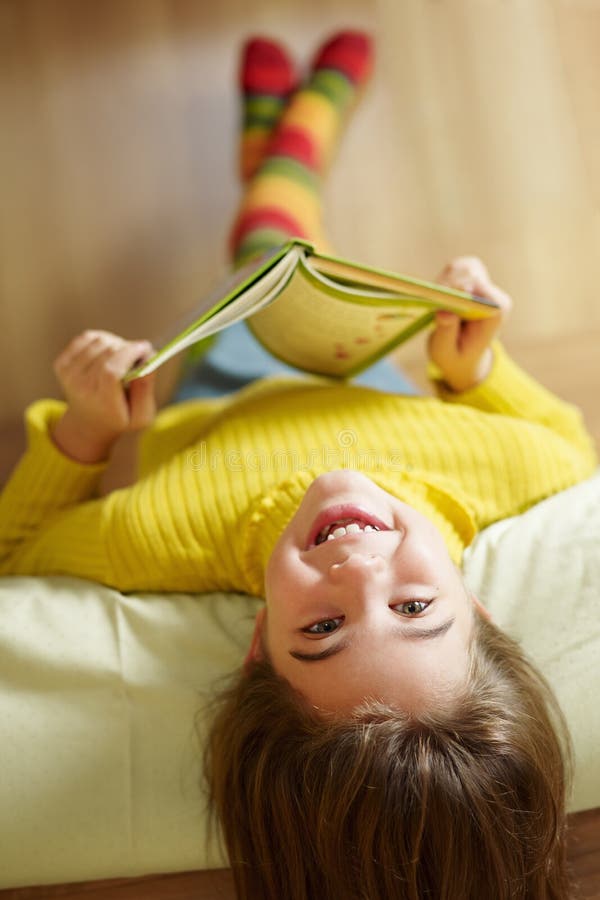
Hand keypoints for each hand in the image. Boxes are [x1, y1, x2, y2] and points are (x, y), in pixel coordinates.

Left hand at [51, 330, 155, 462]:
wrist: (88, 423)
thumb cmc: (119, 417)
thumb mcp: (141, 415)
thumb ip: (146, 388)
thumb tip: (148, 356)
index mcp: (102, 402)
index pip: (111, 371)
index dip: (129, 354)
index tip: (145, 348)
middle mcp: (81, 388)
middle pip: (107, 352)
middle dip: (128, 348)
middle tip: (138, 356)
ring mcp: (68, 375)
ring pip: (99, 341)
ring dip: (116, 344)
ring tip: (122, 358)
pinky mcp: (61, 364)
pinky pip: (87, 338)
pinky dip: (102, 340)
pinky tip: (107, 353)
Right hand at [428, 257, 511, 391]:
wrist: (463, 356)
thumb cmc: (454, 357)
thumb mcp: (446, 352)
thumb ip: (446, 332)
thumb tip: (445, 312)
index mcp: (495, 314)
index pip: (481, 291)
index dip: (460, 289)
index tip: (441, 298)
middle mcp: (494, 297)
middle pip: (470, 275)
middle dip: (447, 286)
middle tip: (432, 304)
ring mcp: (485, 285)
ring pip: (462, 267)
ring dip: (444, 281)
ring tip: (436, 303)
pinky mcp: (473, 278)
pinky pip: (457, 267)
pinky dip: (443, 278)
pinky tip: (439, 296)